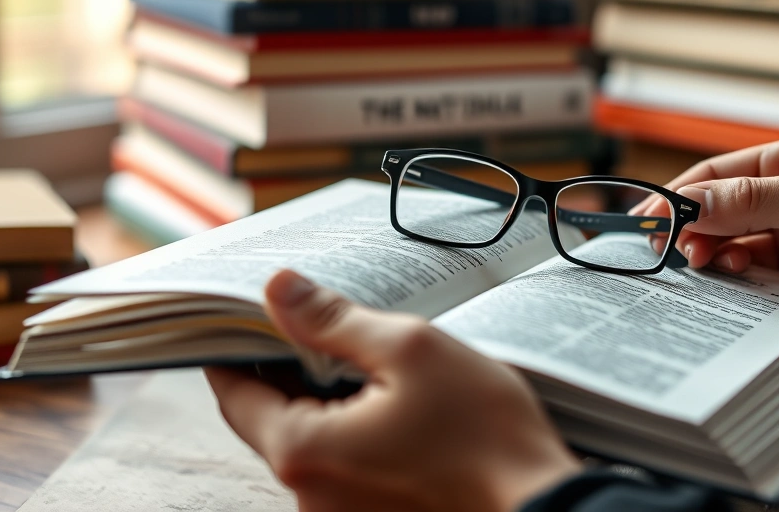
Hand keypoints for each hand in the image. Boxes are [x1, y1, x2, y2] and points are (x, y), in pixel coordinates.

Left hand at [206, 269, 581, 511]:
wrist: (543, 506)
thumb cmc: (484, 435)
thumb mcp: (409, 352)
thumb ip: (334, 320)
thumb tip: (278, 289)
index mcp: (304, 451)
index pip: (235, 393)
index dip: (235, 347)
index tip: (243, 314)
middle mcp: (310, 495)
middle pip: (273, 418)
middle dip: (291, 369)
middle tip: (322, 323)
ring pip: (311, 442)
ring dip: (328, 401)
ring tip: (374, 364)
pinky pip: (343, 467)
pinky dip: (355, 433)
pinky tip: (396, 407)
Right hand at [635, 137, 778, 343]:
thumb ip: (752, 199)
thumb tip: (689, 202)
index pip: (717, 175)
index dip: (679, 195)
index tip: (649, 220)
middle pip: (717, 212)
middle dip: (692, 229)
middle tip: (673, 252)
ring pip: (730, 247)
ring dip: (713, 257)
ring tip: (708, 268)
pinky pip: (754, 277)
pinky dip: (738, 281)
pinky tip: (737, 283)